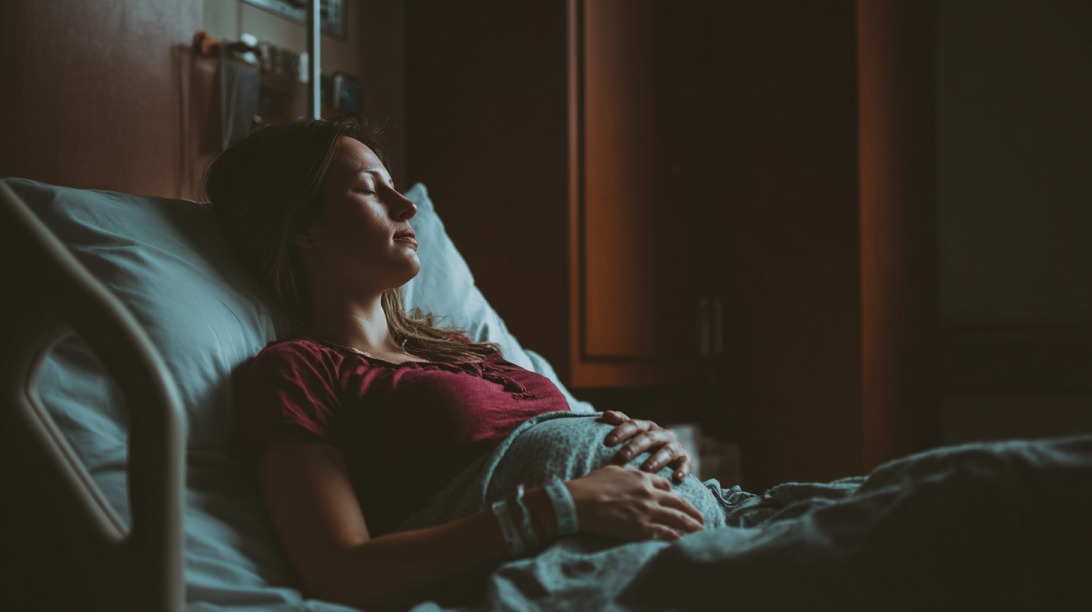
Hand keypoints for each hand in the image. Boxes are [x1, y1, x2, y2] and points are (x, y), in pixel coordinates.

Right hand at [566, 465, 704, 541]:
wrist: (578, 501)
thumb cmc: (590, 485)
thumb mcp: (612, 471)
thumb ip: (627, 473)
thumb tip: (631, 474)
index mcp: (642, 478)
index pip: (665, 486)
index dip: (673, 494)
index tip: (678, 501)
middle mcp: (649, 493)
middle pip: (678, 502)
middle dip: (692, 510)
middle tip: (701, 518)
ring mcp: (646, 511)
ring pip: (677, 518)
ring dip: (691, 525)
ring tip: (700, 530)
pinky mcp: (640, 527)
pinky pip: (665, 533)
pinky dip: (676, 537)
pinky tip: (682, 541)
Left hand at [600, 410, 692, 482]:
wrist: (667, 455)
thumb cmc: (643, 444)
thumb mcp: (632, 433)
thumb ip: (620, 423)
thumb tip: (606, 414)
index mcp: (646, 427)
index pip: (633, 425)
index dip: (620, 432)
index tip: (607, 442)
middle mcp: (661, 434)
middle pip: (648, 438)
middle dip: (635, 446)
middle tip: (622, 456)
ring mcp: (674, 446)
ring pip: (666, 450)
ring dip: (657, 459)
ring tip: (646, 468)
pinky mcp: (684, 458)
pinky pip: (685, 463)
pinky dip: (682, 469)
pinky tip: (676, 478)